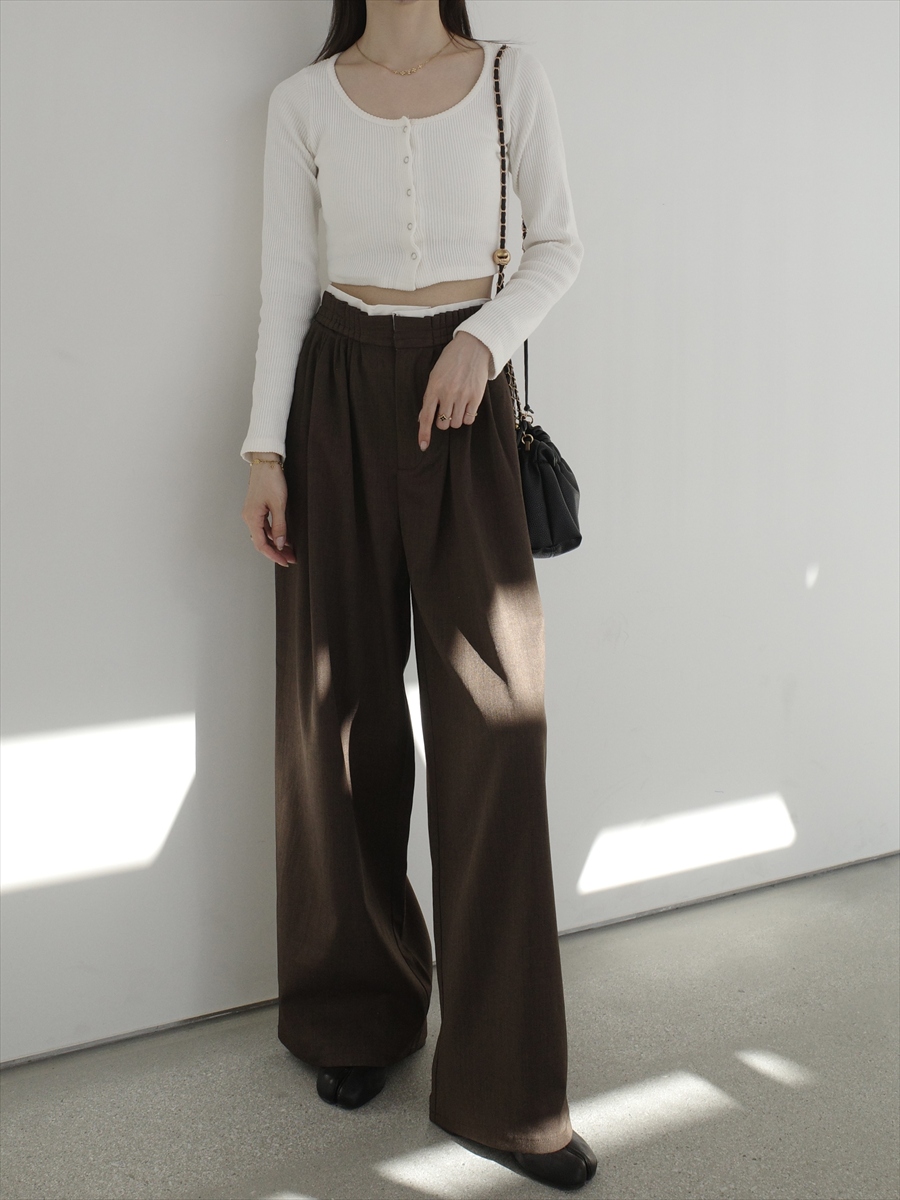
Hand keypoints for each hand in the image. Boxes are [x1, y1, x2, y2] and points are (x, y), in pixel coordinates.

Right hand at [242, 460, 296, 566]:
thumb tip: (280, 543)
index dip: (274, 555)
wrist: (265, 461)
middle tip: (290, 558)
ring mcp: (252, 513)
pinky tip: (283, 537)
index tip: (285, 561)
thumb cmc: (270, 479)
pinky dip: (273, 533)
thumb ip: (279, 526)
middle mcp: (249, 517)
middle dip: (276, 552)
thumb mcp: (279, 504)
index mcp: (252, 518)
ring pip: (263, 535)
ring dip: (275, 543)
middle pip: (261, 542)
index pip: (261, 545)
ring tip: (290, 550)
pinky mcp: (257, 508)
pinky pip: (264, 526)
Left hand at [417, 331, 491, 450]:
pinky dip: (466, 417)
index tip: (423, 446)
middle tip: (446, 411)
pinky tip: (466, 407)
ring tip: (457, 406)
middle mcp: (448, 393)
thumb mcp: (435, 375)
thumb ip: (429, 396)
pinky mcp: (476, 396)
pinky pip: (469, 419)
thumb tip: (422, 418)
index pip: (426, 416)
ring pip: (456, 423)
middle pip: (442, 424)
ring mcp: (463, 395)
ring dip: (455, 419)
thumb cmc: (451, 361)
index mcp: (434, 387)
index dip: (424, 433)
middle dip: (443, 421)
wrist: (473, 347)